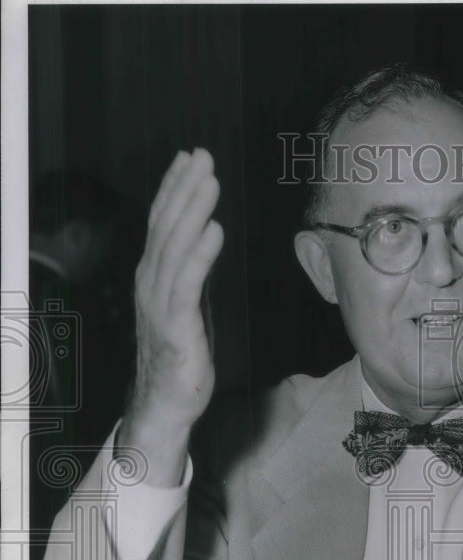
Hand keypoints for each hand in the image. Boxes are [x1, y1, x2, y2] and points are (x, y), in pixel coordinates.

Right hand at [129, 148, 223, 434]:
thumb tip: (203, 241)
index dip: (174, 188)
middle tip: (202, 155)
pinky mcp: (176, 327)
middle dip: (184, 188)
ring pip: (174, 247)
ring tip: (209, 180)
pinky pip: (187, 283)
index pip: (162, 224)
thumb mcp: (186, 307)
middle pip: (166, 227)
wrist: (165, 404)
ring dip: (192, 211)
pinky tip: (214, 230)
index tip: (190, 158)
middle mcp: (151, 284)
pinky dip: (200, 253)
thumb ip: (190, 275)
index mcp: (153, 278)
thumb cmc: (179, 356)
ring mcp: (160, 304)